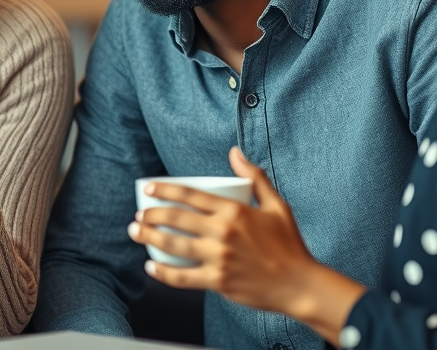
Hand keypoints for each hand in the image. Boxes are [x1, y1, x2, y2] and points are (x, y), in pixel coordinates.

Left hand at [128, 147, 364, 343]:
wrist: (300, 284)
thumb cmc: (289, 244)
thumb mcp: (276, 205)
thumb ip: (255, 177)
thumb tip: (235, 152)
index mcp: (234, 211)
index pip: (190, 195)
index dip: (164, 190)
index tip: (149, 189)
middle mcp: (223, 232)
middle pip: (175, 218)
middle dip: (150, 215)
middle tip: (139, 215)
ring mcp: (219, 258)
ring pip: (173, 245)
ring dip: (149, 238)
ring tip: (136, 233)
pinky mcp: (218, 281)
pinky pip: (182, 278)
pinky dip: (162, 274)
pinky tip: (151, 268)